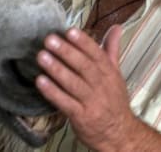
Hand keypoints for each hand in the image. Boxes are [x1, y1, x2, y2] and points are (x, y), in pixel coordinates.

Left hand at [35, 25, 139, 150]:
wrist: (119, 133)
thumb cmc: (114, 100)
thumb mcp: (116, 74)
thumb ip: (112, 50)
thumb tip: (116, 27)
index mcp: (109, 73)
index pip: (97, 54)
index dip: (83, 42)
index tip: (69, 31)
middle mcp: (102, 86)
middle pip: (84, 67)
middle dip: (66, 52)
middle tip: (50, 40)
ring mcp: (91, 102)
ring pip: (73, 84)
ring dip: (56, 69)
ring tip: (41, 56)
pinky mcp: (81, 117)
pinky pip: (65, 103)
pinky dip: (53, 92)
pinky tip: (40, 81)